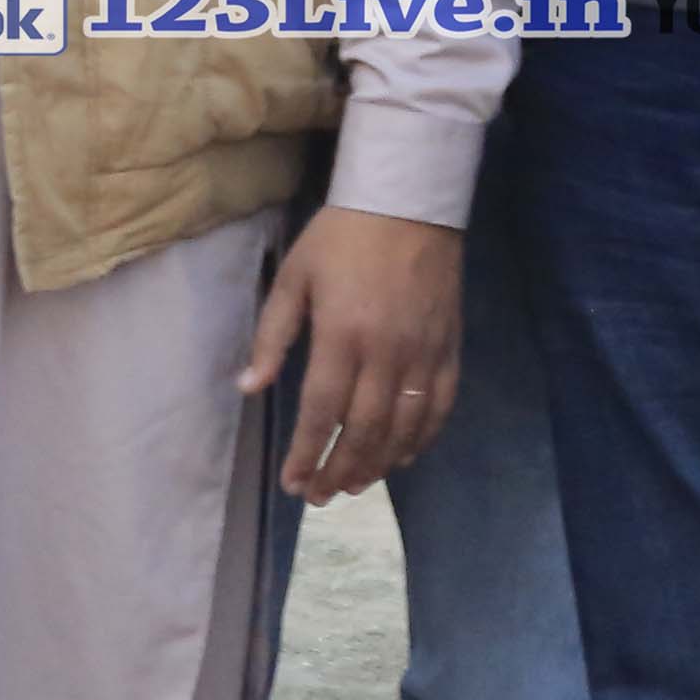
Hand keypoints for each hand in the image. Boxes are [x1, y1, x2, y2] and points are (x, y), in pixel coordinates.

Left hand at [239, 202, 465, 499]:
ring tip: (354, 485)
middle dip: (339, 469)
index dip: (306, 452)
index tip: (292, 483)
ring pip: (404, 428)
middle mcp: (387, 354)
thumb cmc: (340, 239)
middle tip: (320, 496)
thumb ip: (272, 336)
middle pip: (363, 430)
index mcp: (342, 336)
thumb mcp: (294, 279)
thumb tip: (249, 387)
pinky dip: (422, 439)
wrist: (409, 204)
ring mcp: (423, 354)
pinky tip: (403, 457)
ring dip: (378, 464)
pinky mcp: (450, 349)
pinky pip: (440, 407)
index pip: (321, 411)